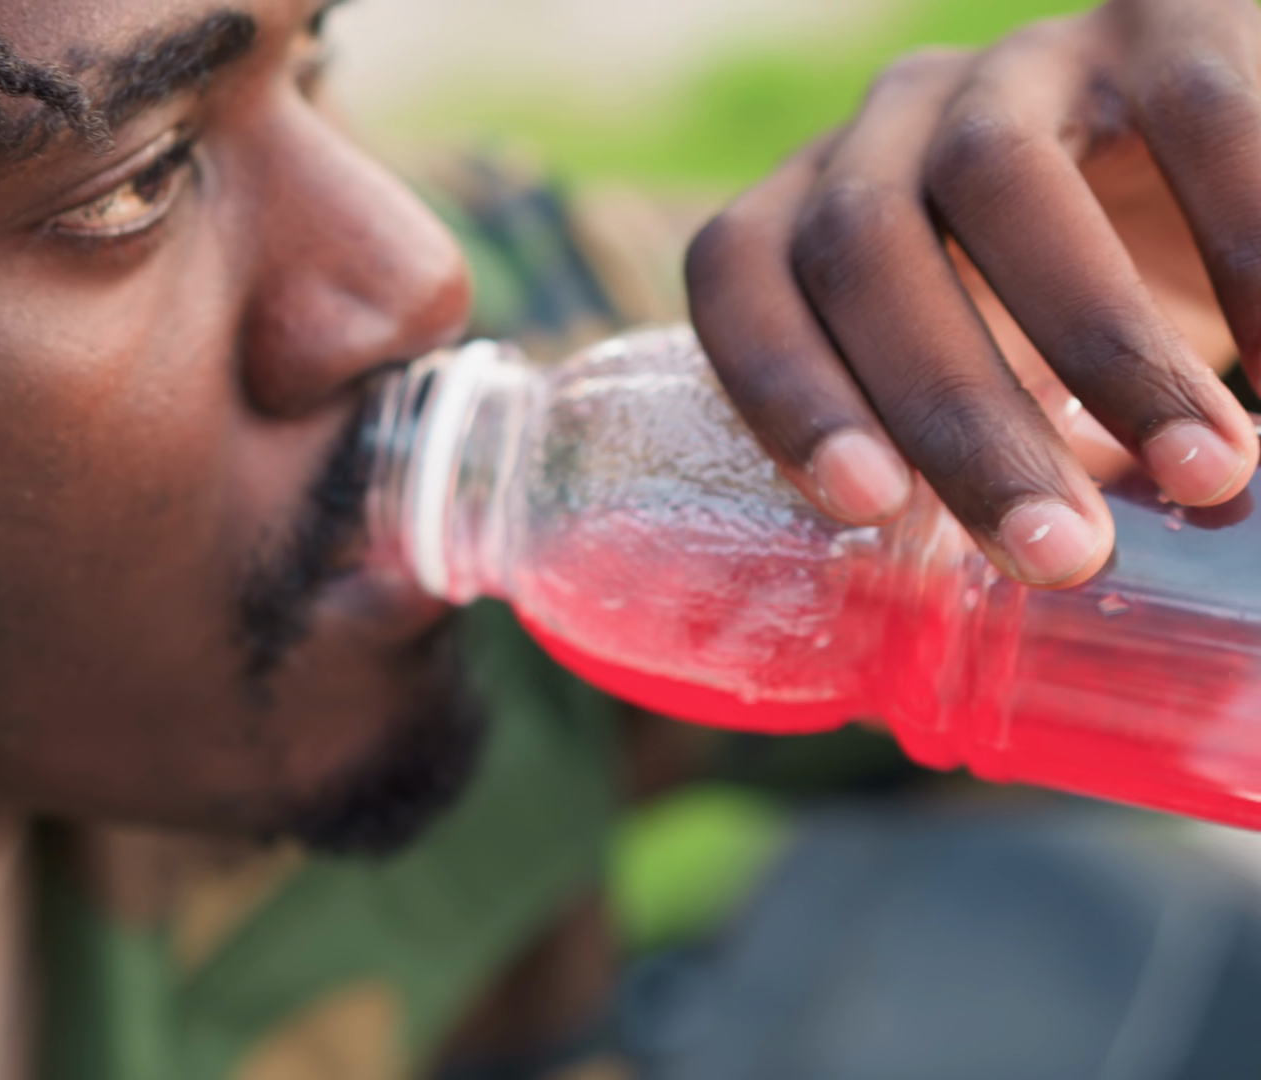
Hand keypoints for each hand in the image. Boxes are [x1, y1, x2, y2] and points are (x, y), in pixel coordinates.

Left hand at [687, 0, 1260, 587]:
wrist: (1237, 156)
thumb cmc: (1095, 317)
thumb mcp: (1022, 389)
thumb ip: (997, 471)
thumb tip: (1005, 674)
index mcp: (821, 213)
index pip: (741, 278)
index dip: (780, 387)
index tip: (866, 507)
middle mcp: (891, 125)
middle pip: (861, 252)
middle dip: (956, 414)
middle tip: (1058, 553)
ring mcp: (1019, 62)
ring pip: (997, 183)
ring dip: (1100, 342)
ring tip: (1211, 475)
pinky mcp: (1162, 17)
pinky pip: (1195, 119)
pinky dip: (1250, 247)